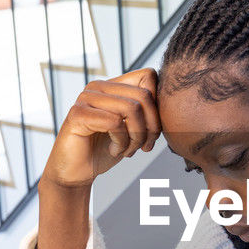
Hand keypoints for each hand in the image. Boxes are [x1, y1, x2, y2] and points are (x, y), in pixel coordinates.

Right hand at [40, 67, 161, 190]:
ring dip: (136, 137)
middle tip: (144, 146)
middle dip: (151, 127)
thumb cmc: (105, 149)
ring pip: (131, 109)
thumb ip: (147, 112)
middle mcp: (97, 87)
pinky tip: (115, 151)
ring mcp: (86, 98)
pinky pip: (114, 123)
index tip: (153, 132)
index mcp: (112, 85)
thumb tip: (171, 103)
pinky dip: (121, 142)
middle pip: (144, 95)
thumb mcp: (132, 128)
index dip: (158, 106)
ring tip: (128, 150)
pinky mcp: (77, 115)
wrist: (76, 172)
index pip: (149, 76)